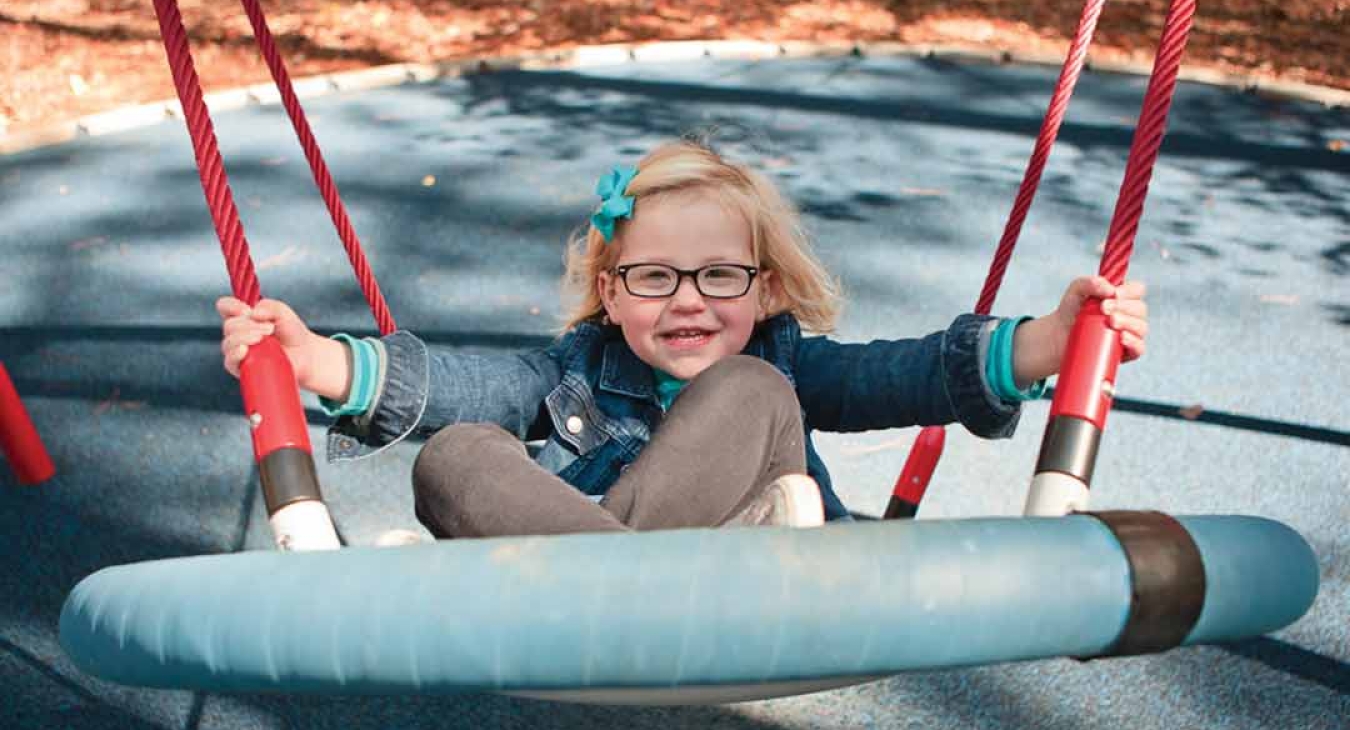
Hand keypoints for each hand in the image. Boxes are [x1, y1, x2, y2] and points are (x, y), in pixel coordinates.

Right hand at [216, 297, 319, 382]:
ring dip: (244, 337)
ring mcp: (238, 351)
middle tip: (270, 328)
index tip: (247, 310)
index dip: (230, 306)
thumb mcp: (285, 313)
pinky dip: (235, 354)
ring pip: (228, 343)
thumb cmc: (292, 332)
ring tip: (263, 338)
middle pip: (228, 325)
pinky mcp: (242, 368)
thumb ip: (270, 307)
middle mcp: (237, 333)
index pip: (224, 307)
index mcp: (243, 317)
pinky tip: (245, 350)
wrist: (305, 354)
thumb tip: (252, 313)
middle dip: (248, 325)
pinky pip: (230, 362)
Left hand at [1014, 276, 1148, 385]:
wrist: (1058, 336)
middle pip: (1140, 309)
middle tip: (1103, 309)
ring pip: (1141, 328)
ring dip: (1129, 323)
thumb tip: (1110, 290)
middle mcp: (1129, 315)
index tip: (1113, 294)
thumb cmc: (1071, 311)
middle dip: (1124, 307)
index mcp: (1122, 298)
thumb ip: (1089, 283)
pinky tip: (1122, 338)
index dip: (1129, 291)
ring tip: (1111, 321)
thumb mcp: (1076, 291)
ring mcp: (1129, 334)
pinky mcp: (1124, 352)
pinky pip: (1139, 349)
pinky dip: (1134, 343)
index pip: (1137, 290)